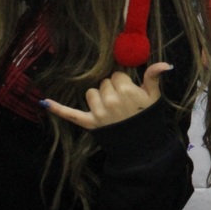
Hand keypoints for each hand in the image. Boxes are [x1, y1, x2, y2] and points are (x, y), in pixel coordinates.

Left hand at [42, 63, 170, 129]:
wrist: (141, 145)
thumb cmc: (148, 118)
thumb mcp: (154, 96)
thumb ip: (154, 77)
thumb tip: (166, 64)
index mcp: (126, 91)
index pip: (117, 75)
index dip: (123, 82)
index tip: (130, 92)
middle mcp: (110, 100)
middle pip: (104, 83)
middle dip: (112, 89)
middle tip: (123, 103)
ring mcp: (98, 112)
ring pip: (91, 93)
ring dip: (98, 97)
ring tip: (110, 108)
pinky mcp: (89, 123)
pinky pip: (71, 113)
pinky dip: (57, 108)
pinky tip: (45, 101)